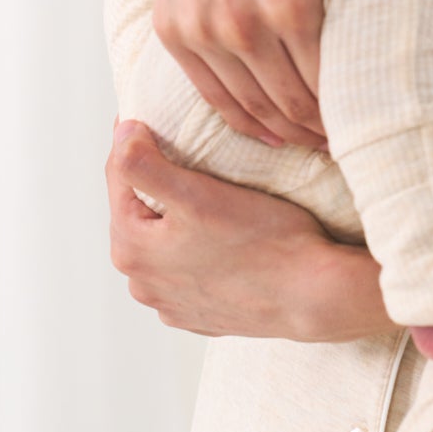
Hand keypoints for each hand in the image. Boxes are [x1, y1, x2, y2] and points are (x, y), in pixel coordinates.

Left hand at [107, 120, 393, 340]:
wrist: (312, 295)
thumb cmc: (263, 240)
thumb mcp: (198, 193)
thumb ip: (146, 165)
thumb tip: (121, 136)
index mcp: (132, 250)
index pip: (119, 178)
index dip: (135, 141)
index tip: (152, 116)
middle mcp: (143, 283)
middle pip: (140, 213)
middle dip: (157, 183)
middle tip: (188, 154)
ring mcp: (172, 304)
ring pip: (164, 244)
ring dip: (177, 220)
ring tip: (211, 197)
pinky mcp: (201, 315)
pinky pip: (190, 271)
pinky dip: (199, 251)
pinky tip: (226, 239)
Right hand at [141, 0, 432, 145]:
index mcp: (291, 3)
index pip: (330, 84)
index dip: (355, 111)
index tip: (376, 119)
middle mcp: (242, 27)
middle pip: (291, 105)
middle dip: (324, 130)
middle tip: (352, 139)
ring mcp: (202, 33)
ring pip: (251, 109)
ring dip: (286, 132)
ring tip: (316, 139)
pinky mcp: (174, 32)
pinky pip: (213, 95)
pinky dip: (243, 120)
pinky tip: (270, 130)